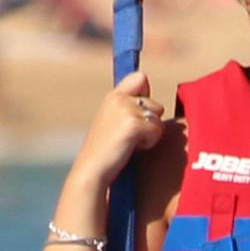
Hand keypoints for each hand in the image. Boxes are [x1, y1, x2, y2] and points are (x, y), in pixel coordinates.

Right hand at [75, 70, 178, 187]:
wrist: (92, 171)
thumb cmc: (103, 154)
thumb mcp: (111, 124)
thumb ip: (127, 110)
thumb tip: (153, 105)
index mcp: (112, 97)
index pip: (140, 78)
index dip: (146, 94)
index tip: (140, 113)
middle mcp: (119, 98)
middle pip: (155, 104)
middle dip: (149, 122)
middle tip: (129, 137)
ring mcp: (126, 109)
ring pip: (158, 118)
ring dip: (149, 134)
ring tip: (129, 144)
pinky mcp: (134, 124)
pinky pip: (157, 131)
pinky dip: (149, 143)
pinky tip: (131, 149)